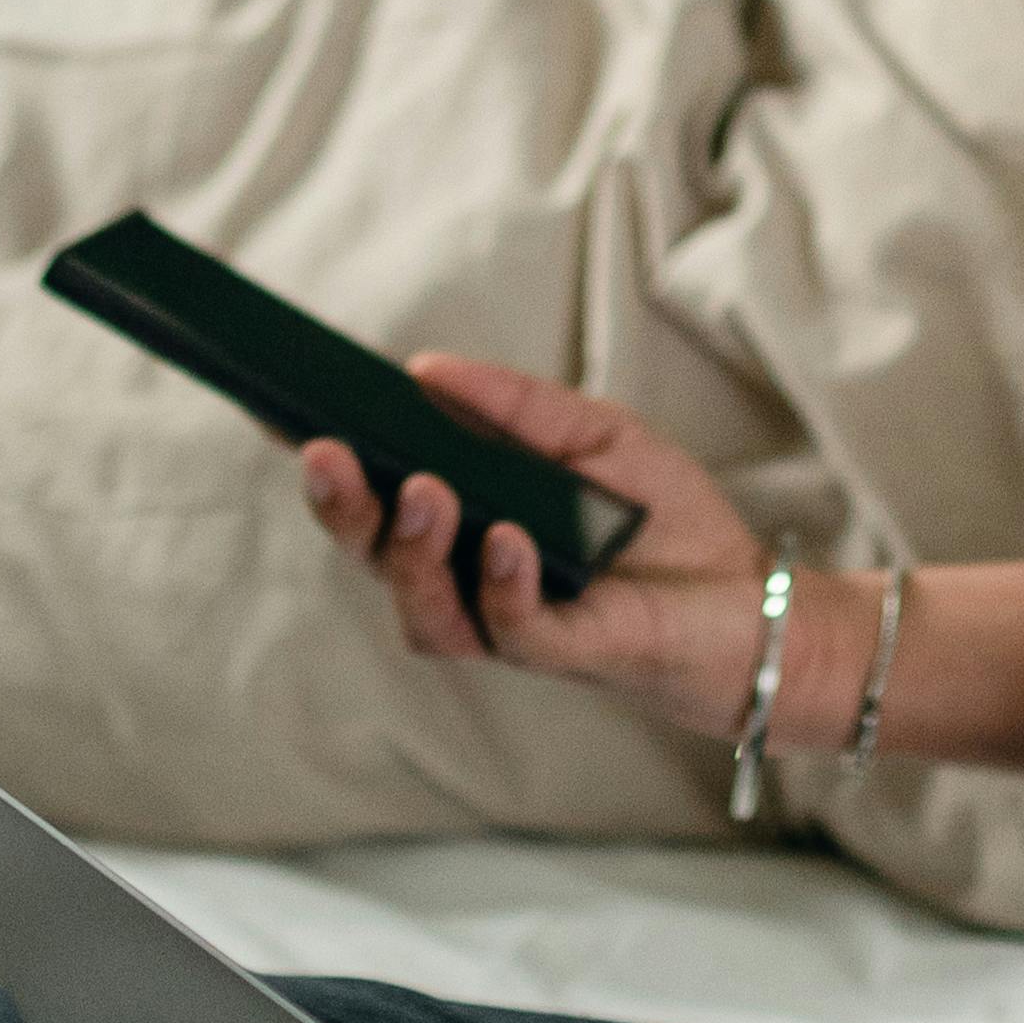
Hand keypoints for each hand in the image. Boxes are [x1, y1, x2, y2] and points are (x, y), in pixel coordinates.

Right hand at [299, 357, 792, 743]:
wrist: (746, 600)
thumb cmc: (664, 521)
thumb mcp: (593, 434)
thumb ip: (515, 406)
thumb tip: (427, 368)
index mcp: (462, 525)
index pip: (374, 495)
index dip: (323, 459)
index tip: (277, 409)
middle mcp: (466, 581)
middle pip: (374, 555)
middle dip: (342, 507)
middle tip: (325, 454)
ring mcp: (507, 624)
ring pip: (424, 603)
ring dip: (413, 547)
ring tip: (424, 488)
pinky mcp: (564, 654)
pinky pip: (512, 628)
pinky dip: (502, 584)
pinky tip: (506, 539)